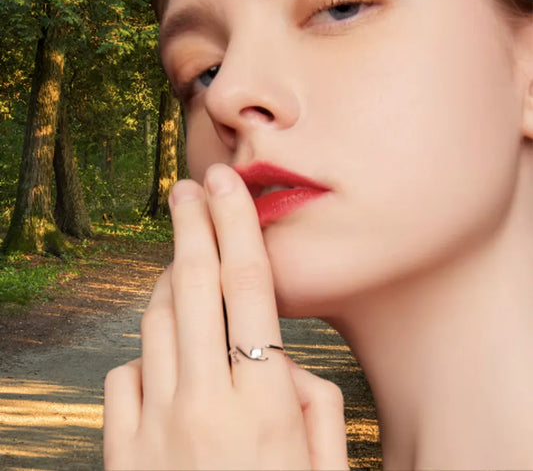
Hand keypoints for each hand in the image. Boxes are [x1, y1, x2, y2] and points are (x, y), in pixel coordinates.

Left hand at [103, 163, 348, 469]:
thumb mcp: (323, 470)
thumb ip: (312, 404)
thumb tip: (283, 359)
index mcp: (265, 407)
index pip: (250, 288)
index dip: (236, 226)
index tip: (225, 185)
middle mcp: (205, 406)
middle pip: (195, 287)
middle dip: (192, 225)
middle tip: (187, 187)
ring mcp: (155, 429)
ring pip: (156, 320)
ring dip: (170, 282)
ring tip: (184, 263)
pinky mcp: (122, 452)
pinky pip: (126, 373)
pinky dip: (147, 355)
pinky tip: (166, 364)